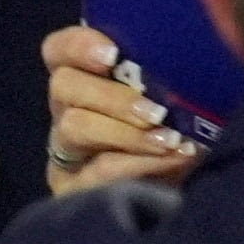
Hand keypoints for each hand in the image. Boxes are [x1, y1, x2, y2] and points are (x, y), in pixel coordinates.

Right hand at [40, 19, 195, 193]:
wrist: (183, 197)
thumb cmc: (176, 136)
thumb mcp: (172, 101)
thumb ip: (164, 76)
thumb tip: (184, 53)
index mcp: (86, 78)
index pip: (59, 48)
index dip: (79, 45)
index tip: (114, 53)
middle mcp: (66, 110)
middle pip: (63, 85)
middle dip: (113, 97)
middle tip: (157, 111)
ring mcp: (64, 153)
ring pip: (74, 126)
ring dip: (127, 133)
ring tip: (170, 140)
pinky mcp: (70, 189)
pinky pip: (95, 171)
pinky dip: (137, 164)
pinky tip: (171, 161)